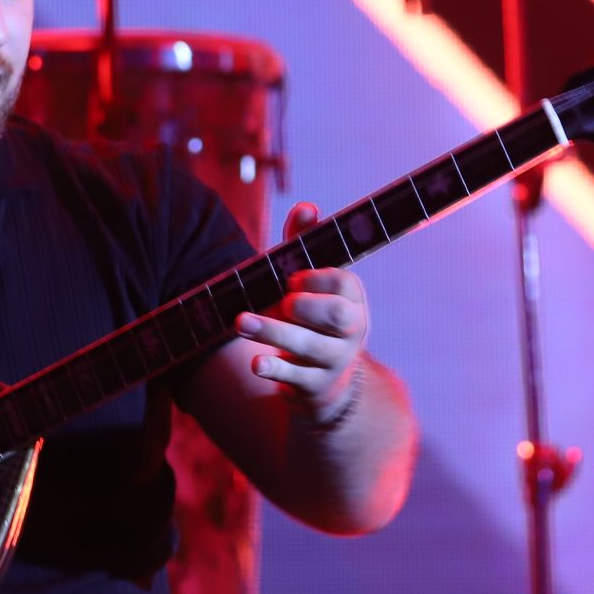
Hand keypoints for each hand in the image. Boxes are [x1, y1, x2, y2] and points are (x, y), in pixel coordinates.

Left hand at [234, 201, 370, 430]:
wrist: (325, 378)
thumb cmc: (310, 314)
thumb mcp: (308, 280)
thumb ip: (304, 244)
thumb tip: (307, 207)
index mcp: (352, 299)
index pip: (344, 283)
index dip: (316, 278)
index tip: (292, 278)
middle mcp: (351, 330)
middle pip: (335, 316)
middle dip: (303, 306)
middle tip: (281, 302)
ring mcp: (334, 360)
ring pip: (310, 347)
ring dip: (273, 332)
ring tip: (241, 322)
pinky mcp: (314, 386)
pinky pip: (295, 378)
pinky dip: (275, 370)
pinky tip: (255, 364)